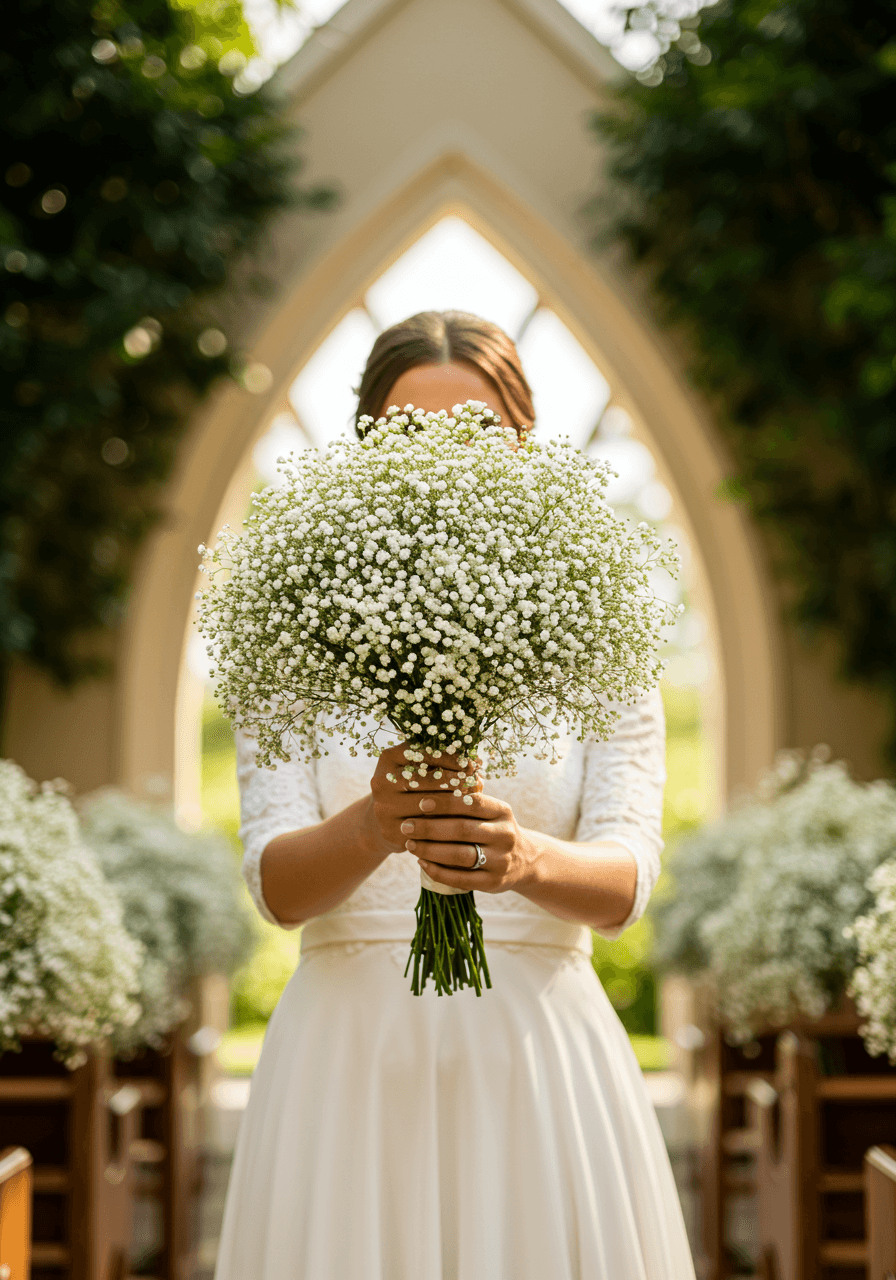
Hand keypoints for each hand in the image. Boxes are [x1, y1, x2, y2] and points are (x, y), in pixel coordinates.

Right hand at [366, 742, 480, 855]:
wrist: (388, 819)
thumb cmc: (413, 786)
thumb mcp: (421, 767)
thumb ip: (444, 760)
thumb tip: (476, 762)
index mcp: (389, 758)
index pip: (425, 753)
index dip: (451, 757)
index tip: (472, 762)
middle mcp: (382, 782)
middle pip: (426, 780)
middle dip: (455, 779)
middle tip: (476, 780)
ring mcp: (384, 809)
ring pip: (427, 806)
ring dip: (454, 803)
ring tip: (474, 799)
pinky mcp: (392, 832)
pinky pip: (425, 828)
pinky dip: (446, 824)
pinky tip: (461, 819)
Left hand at [368, 744, 537, 893]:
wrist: (526, 861)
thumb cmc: (495, 829)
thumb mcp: (491, 811)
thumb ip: (468, 799)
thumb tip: (431, 780)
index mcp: (502, 812)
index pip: (473, 803)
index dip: (445, 802)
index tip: (421, 802)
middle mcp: (505, 835)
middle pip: (462, 830)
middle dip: (430, 828)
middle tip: (406, 825)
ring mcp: (501, 861)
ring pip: (460, 856)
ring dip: (430, 850)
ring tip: (410, 844)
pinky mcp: (493, 883)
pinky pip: (461, 879)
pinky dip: (438, 871)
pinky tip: (421, 863)